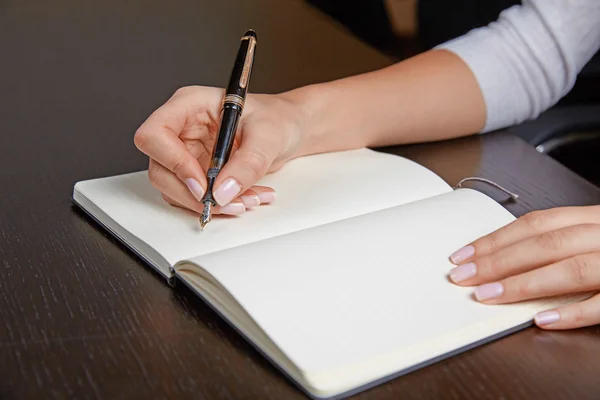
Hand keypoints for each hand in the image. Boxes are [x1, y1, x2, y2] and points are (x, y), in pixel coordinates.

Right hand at [134, 86, 308, 214]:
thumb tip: (223, 192)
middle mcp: (182, 129)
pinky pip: (193, 197)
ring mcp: (187, 152)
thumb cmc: (277, 118)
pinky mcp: (196, 173)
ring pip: (175, 189)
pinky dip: (219, 205)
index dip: (173, 162)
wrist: (288, 130)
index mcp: (190, 105)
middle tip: (227, 202)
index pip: (155, 134)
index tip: (202, 184)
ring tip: (248, 200)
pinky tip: (245, 198)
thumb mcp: (268, 136)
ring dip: (209, 203)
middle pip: (160, 168)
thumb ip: (247, 164)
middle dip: (193, 194)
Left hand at [448, 206, 599, 329]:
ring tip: (489, 295)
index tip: (463, 255)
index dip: (496, 239)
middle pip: (547, 245)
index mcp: (594, 220)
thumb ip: (559, 243)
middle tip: (464, 276)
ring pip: (571, 270)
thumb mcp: (592, 236)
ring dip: (524, 283)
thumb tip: (503, 259)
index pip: (536, 224)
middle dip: (499, 261)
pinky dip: (572, 313)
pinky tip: (541, 319)